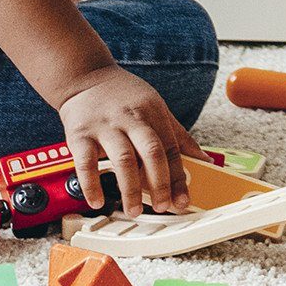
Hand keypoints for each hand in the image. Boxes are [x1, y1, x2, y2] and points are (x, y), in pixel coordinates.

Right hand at [56, 66, 198, 217]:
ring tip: (134, 210)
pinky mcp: (80, 134)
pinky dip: (92, 185)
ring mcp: (105, 126)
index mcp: (152, 112)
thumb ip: (178, 135)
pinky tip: (97, 201)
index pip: (171, 148)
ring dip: (130, 190)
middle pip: (151, 151)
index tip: (183, 200)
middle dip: (160, 183)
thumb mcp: (155, 106)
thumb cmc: (123, 96)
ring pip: (123, 159)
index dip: (178, 177)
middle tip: (163, 206)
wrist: (85, 75)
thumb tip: (205, 160)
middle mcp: (130, 118)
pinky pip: (86, 163)